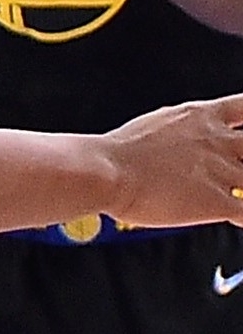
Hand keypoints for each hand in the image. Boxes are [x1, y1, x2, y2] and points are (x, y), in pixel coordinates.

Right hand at [97, 92, 242, 229]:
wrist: (103, 171)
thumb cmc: (118, 152)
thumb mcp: (156, 124)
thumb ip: (182, 132)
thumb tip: (182, 136)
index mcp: (200, 116)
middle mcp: (216, 141)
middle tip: (237, 164)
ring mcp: (220, 171)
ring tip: (235, 190)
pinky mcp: (217, 202)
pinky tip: (235, 217)